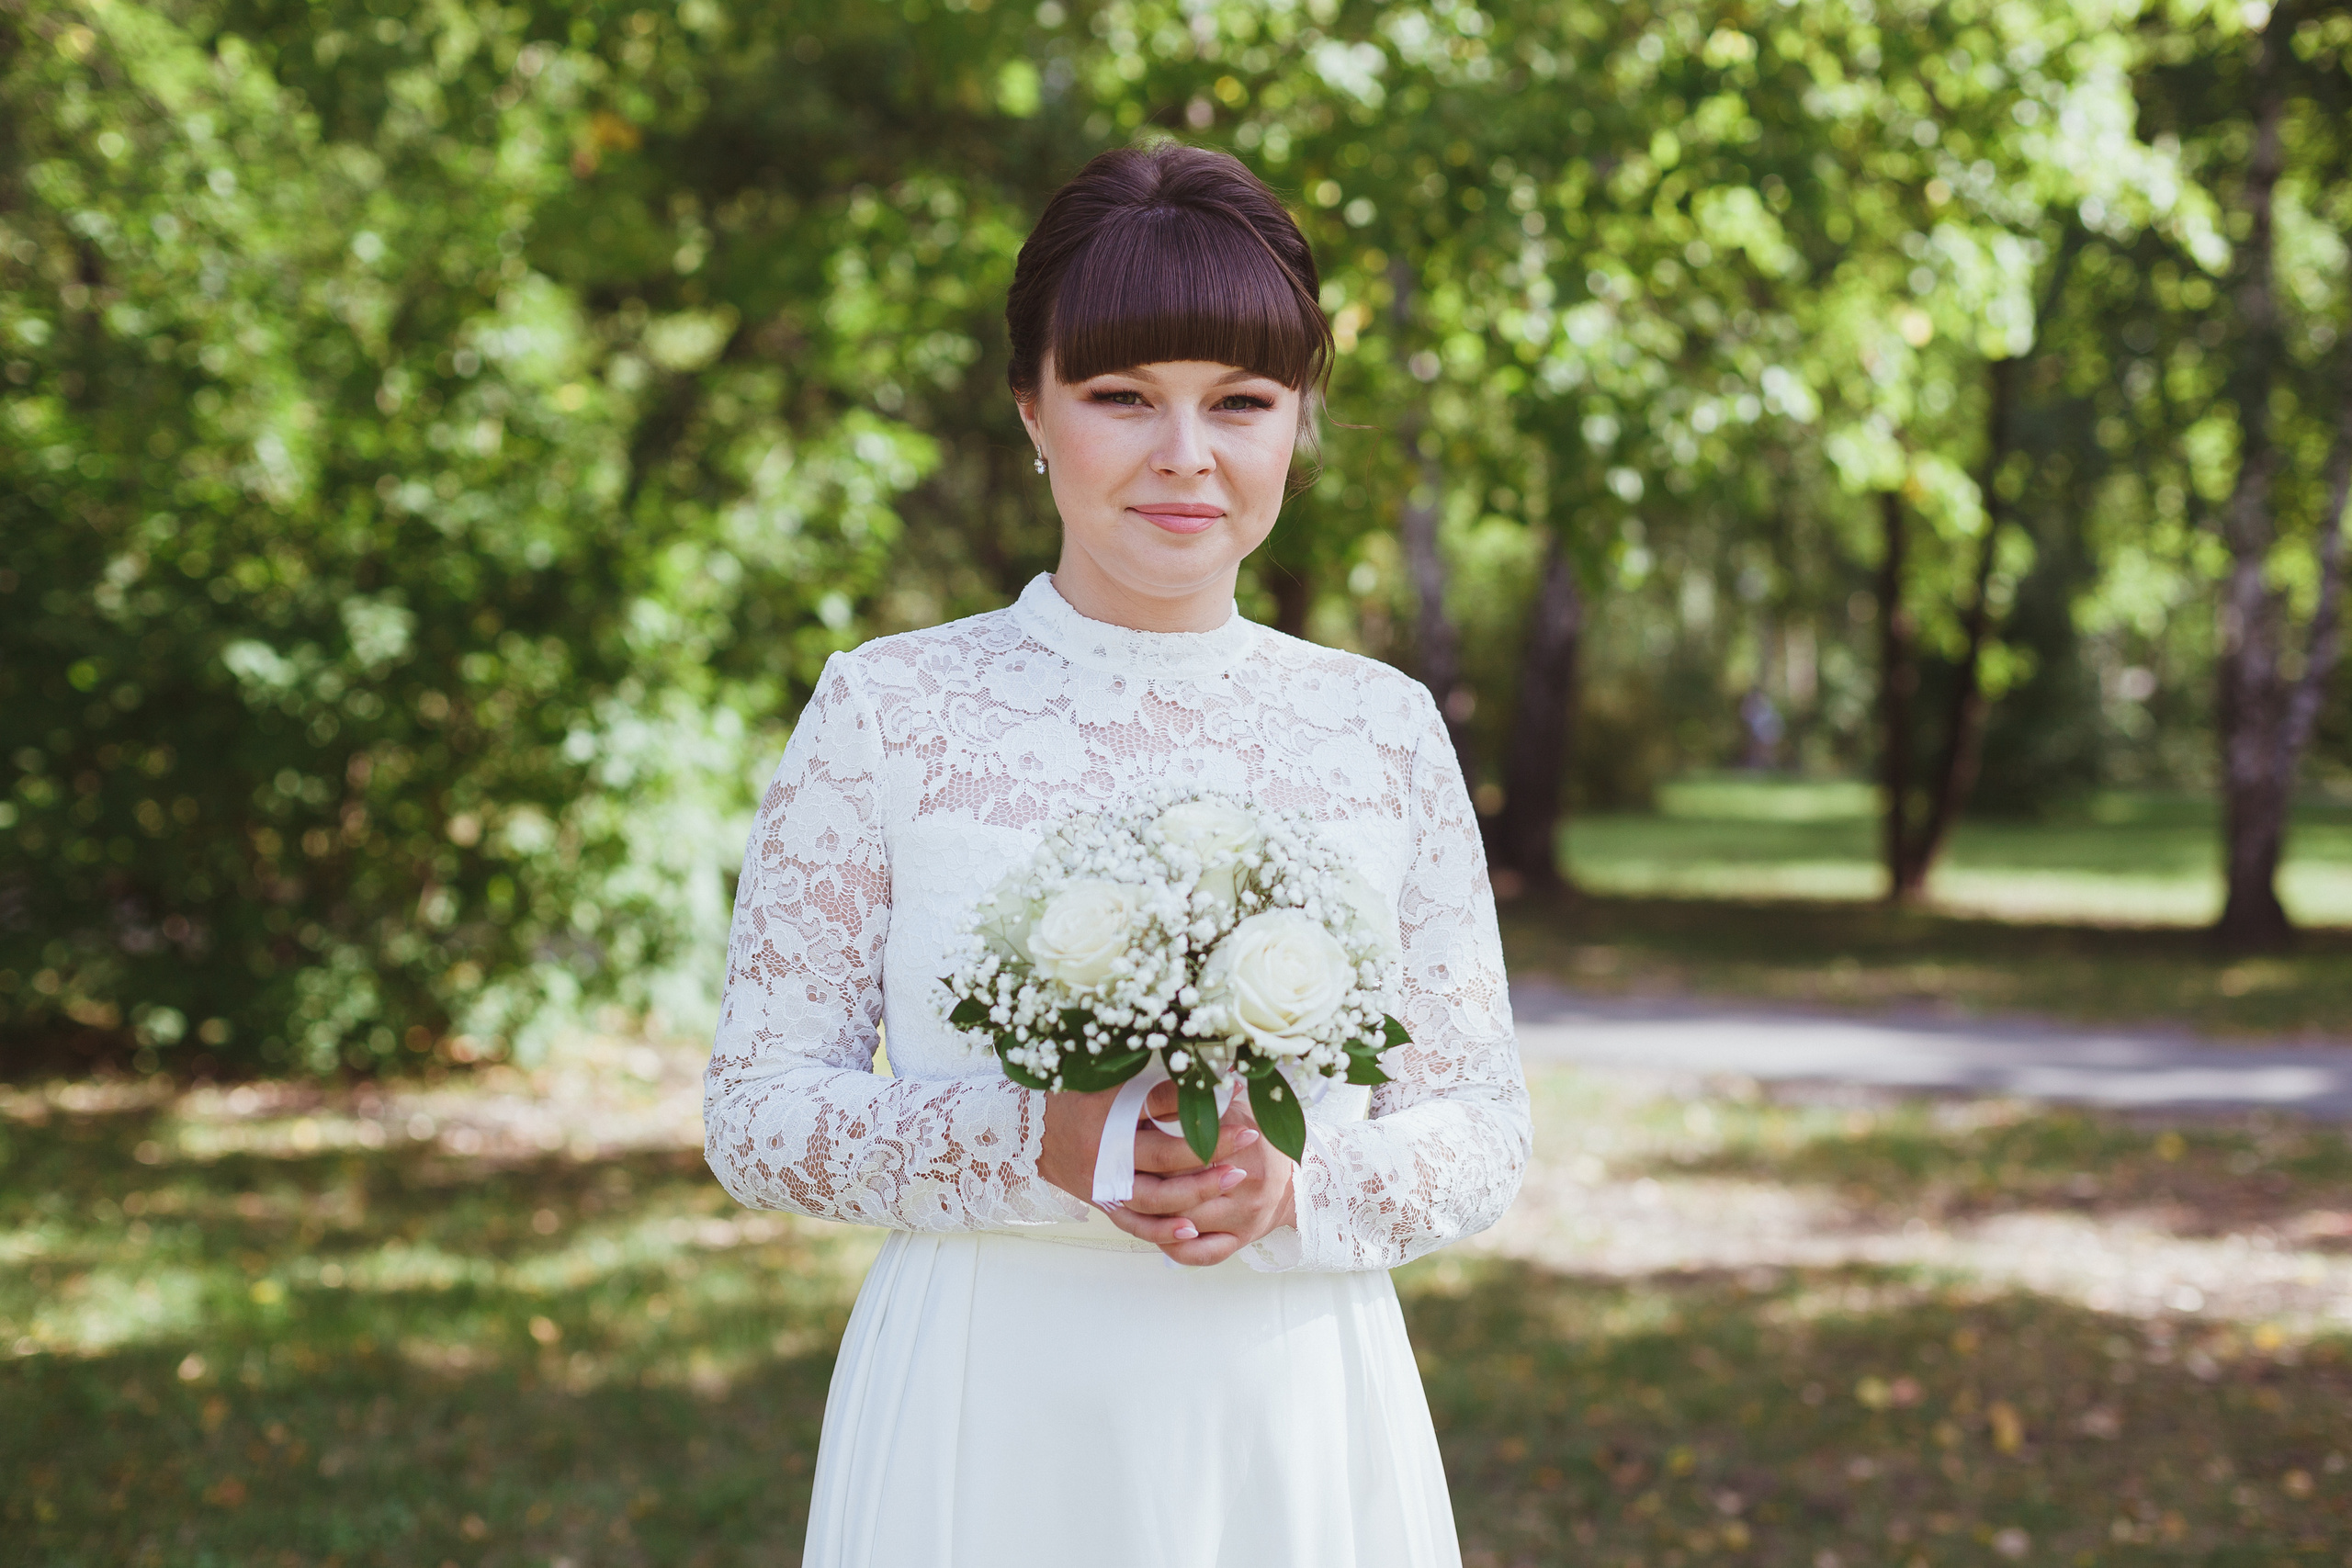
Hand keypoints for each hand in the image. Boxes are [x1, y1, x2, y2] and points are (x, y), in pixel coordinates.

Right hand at [1039, 1079, 1264, 1218]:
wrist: (1026, 1130)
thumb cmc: (1073, 1094)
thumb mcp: (1109, 1080)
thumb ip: (1158, 1081)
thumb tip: (1214, 1075)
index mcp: (1105, 1117)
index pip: (1160, 1110)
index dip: (1199, 1110)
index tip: (1238, 1099)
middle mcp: (1103, 1155)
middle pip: (1164, 1159)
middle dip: (1210, 1153)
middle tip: (1248, 1142)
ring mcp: (1102, 1184)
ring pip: (1154, 1198)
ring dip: (1195, 1193)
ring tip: (1233, 1179)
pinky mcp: (1102, 1203)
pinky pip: (1134, 1224)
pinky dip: (1162, 1231)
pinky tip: (1192, 1231)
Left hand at [1103, 1082, 1296, 1267]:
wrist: (1298, 1182)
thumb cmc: (1258, 1137)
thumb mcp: (1237, 1108)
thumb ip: (1209, 1096)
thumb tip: (1185, 1074)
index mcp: (1249, 1150)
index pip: (1192, 1153)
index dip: (1157, 1146)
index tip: (1131, 1136)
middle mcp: (1249, 1190)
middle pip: (1183, 1192)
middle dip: (1149, 1182)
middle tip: (1121, 1171)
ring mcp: (1244, 1221)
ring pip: (1186, 1225)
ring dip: (1153, 1215)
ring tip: (1127, 1198)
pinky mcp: (1238, 1242)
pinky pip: (1200, 1255)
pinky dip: (1175, 1247)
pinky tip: (1155, 1231)